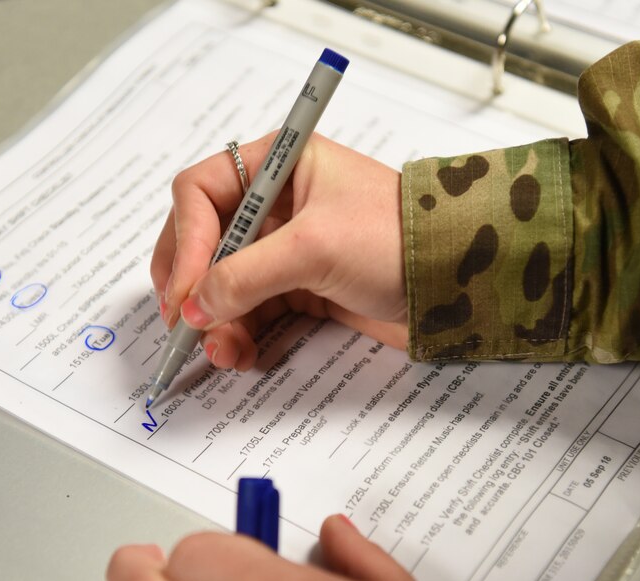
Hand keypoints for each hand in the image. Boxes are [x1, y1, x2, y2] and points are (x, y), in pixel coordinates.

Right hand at [150, 133, 406, 370]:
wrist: (456, 281)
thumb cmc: (396, 240)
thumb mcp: (314, 249)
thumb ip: (246, 276)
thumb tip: (193, 308)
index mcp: (276, 166)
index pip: (200, 194)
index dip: (186, 243)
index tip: (184, 293)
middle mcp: (274, 203)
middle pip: (204, 242)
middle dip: (192, 287)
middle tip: (183, 327)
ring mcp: (286, 248)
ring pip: (224, 284)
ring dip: (215, 320)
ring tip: (221, 352)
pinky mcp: (301, 288)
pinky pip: (252, 310)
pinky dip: (240, 333)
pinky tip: (240, 354)